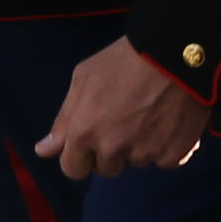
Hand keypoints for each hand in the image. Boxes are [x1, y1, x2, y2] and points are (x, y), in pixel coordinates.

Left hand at [47, 42, 211, 180]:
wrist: (177, 52)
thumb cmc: (125, 59)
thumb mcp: (84, 79)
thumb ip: (64, 119)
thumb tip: (43, 151)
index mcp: (85, 132)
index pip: (73, 169)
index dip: (80, 155)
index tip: (92, 139)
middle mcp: (113, 148)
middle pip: (106, 169)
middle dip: (111, 152)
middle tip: (125, 120)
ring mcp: (145, 153)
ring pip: (137, 163)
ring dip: (140, 147)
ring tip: (150, 114)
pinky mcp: (174, 154)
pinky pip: (165, 160)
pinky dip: (167, 146)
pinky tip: (170, 120)